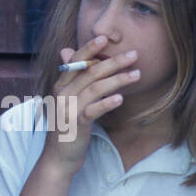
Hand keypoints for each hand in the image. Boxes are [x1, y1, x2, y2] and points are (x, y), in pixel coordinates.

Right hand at [39, 35, 140, 176]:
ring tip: (137, 74)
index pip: (75, 61)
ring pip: (95, 88)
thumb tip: (69, 53)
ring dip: (118, 79)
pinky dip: (107, 103)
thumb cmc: (67, 128)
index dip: (89, 48)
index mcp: (60, 86)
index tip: (105, 37)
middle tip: (134, 54)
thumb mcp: (68, 102)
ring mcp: (68, 108)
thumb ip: (73, 80)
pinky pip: (93, 110)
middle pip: (90, 71)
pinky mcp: (76, 124)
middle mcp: (62, 94)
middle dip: (114, 61)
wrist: (58, 158)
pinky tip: (120, 99)